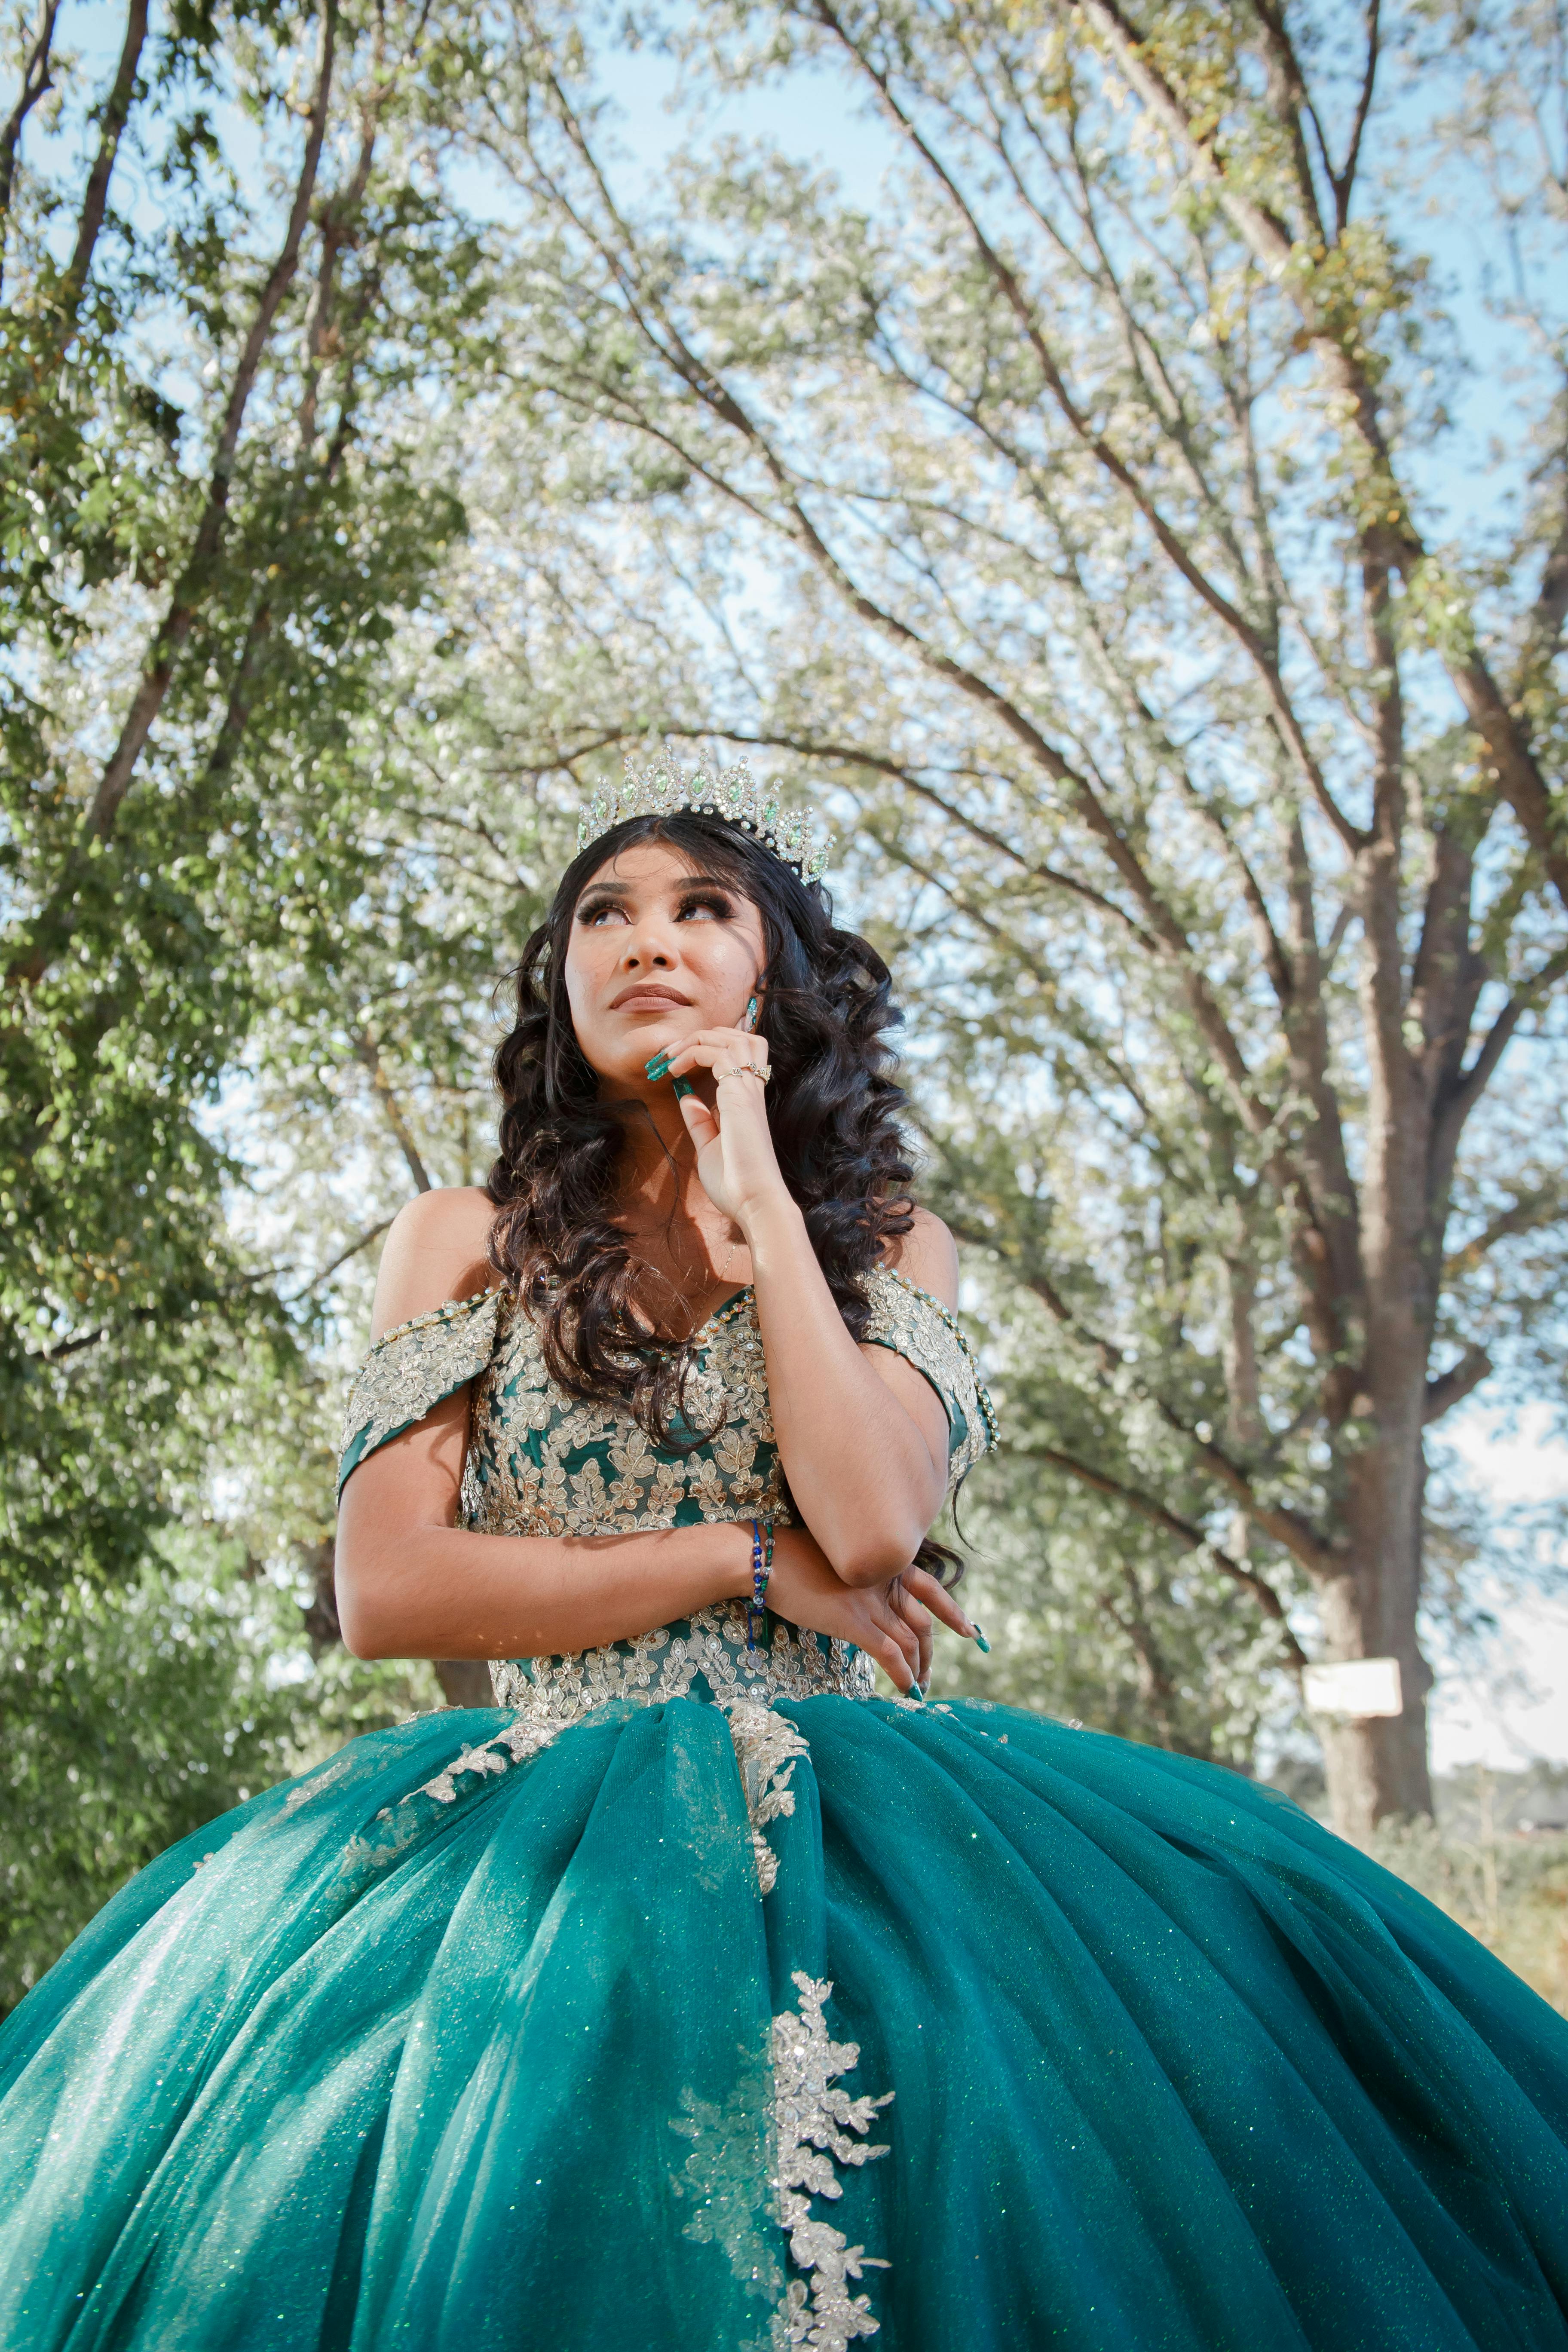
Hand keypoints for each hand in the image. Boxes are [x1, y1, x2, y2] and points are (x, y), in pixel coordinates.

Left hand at [656, 1026, 784, 1227]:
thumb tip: (687, 1097)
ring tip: (671, 1056)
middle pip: (742, 1037)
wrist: (754, 1201)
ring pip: (732, 1038)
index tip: (679, 1061)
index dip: (715, 1045)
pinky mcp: (739, 1097)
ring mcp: (748, 1091)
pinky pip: (717, 1054)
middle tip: (673, 1053)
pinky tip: (674, 1070)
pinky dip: (693, 1053)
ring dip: (697, 1039)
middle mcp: (752, 1090)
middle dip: (706, 1035)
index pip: (743, 1054)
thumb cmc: (735, 1182)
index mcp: (749, 1101)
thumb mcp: (709, 1147)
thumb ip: (700, 1121)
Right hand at [764, 1525, 976, 1694]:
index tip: (969, 1632)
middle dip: (930, 1654)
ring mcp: (870, 1601)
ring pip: (909, 1642)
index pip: (930, 1589)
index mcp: (883, 1564)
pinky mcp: (853, 1620)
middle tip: (929, 1676)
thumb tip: (866, 1604)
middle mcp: (883, 1580)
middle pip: (922, 1623)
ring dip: (917, 1671)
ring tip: (916, 1690)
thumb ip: (860, 1581)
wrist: (766, 1558)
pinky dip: (902, 1675)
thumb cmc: (793, 1559)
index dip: (953, 1612)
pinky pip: (889, 1653)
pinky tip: (904, 1690)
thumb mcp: (837, 1563)